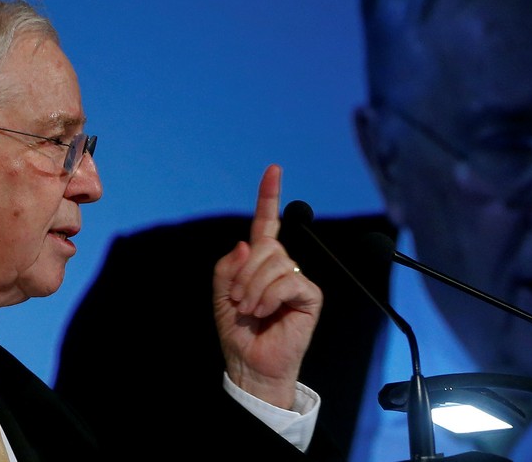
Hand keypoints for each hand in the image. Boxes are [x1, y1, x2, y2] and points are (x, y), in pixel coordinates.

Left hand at [213, 164, 322, 408]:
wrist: (251, 362)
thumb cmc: (238, 330)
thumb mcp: (221, 294)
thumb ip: (228, 266)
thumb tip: (246, 243)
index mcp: (259, 260)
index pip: (266, 222)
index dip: (268, 196)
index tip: (273, 169)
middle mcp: (281, 265)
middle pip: (266, 245)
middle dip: (244, 273)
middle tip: (238, 300)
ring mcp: (296, 279)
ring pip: (275, 263)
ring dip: (253, 289)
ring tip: (250, 310)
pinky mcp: (310, 295)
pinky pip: (288, 281)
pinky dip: (270, 297)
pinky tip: (264, 313)